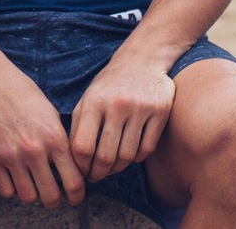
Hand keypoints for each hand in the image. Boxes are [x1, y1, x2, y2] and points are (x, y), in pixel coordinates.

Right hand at [0, 64, 86, 208]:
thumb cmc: (23, 93)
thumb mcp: (51, 113)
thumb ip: (61, 141)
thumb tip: (73, 168)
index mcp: (54, 137)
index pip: (73, 182)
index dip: (77, 195)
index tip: (75, 197)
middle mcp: (33, 149)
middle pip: (51, 197)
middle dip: (56, 200)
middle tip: (54, 196)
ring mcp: (10, 155)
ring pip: (28, 197)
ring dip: (33, 194)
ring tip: (34, 184)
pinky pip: (6, 191)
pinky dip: (13, 189)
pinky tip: (16, 178)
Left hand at [68, 56, 174, 181]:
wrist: (142, 59)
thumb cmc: (109, 85)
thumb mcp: (88, 98)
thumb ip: (79, 126)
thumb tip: (74, 161)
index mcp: (94, 102)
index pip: (82, 146)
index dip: (81, 166)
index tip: (82, 171)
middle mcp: (117, 105)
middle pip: (106, 156)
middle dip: (99, 172)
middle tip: (97, 176)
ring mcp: (140, 108)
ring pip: (128, 155)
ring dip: (118, 168)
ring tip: (112, 168)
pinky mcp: (160, 112)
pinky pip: (147, 149)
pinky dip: (137, 158)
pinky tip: (130, 155)